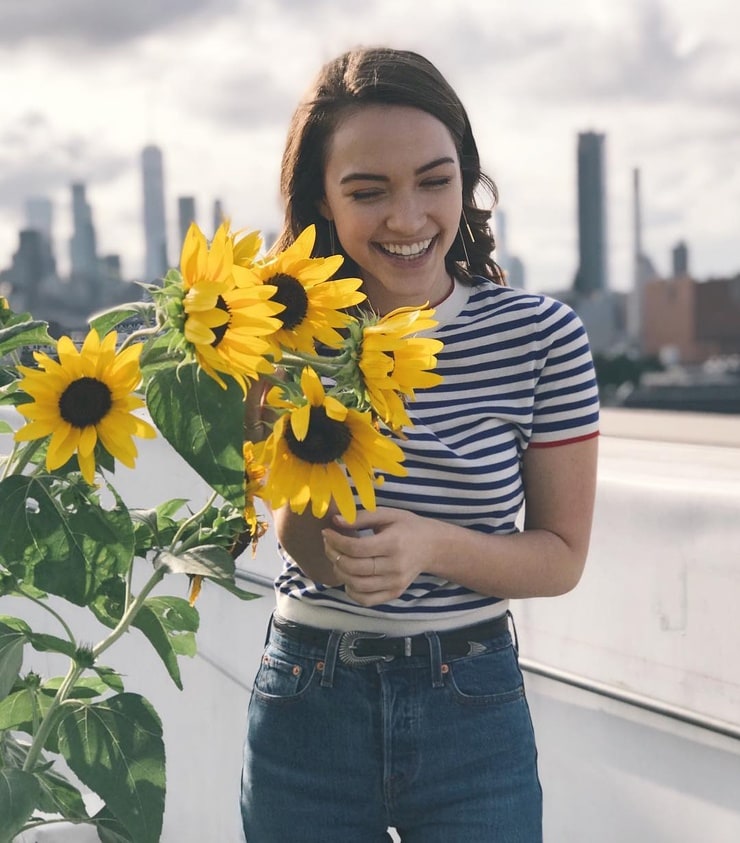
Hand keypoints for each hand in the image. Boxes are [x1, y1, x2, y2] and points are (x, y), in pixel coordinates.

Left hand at [322, 507, 437, 606]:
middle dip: (334, 555)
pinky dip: (351, 591)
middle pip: (354, 567)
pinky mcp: (394, 594)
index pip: (357, 548)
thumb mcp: (388, 515)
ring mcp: (395, 583)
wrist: (432, 547)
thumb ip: (361, 517)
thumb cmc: (408, 527)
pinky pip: (366, 600)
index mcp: (393, 543)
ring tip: (336, 559)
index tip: (326, 533)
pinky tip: (348, 576)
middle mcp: (395, 566)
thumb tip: (335, 521)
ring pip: (356, 585)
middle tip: (328, 544)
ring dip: (339, 572)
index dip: (336, 541)